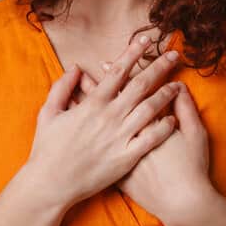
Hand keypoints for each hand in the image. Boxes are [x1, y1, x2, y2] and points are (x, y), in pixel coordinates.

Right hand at [22, 36, 184, 211]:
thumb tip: (76, 68)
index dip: (134, 53)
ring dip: (166, 94)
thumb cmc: (46, 150)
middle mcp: (109, 117)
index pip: (118, 71)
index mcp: (92, 104)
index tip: (147, 40)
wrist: (50, 185)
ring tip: (178, 84)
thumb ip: (62, 88)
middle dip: (159, 67)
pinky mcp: (126, 158)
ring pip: (150, 109)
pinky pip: (151, 139)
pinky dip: (164, 127)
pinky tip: (173, 119)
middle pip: (140, 85)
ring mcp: (119, 137)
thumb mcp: (48, 114)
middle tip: (174, 55)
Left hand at [76, 43, 213, 225]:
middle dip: (97, 86)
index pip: (128, 92)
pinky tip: (77, 130)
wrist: (182, 204)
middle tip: (87, 74)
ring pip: (97, 127)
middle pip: (109, 105)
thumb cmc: (191, 168)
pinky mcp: (116, 172)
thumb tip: (180, 87)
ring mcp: (119, 155)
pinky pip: (95, 152)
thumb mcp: (196, 134)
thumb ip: (186, 109)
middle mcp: (128, 135)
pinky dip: (86, 140)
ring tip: (77, 95)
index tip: (107, 63)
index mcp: (147, 122)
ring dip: (87, 108)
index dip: (118, 76)